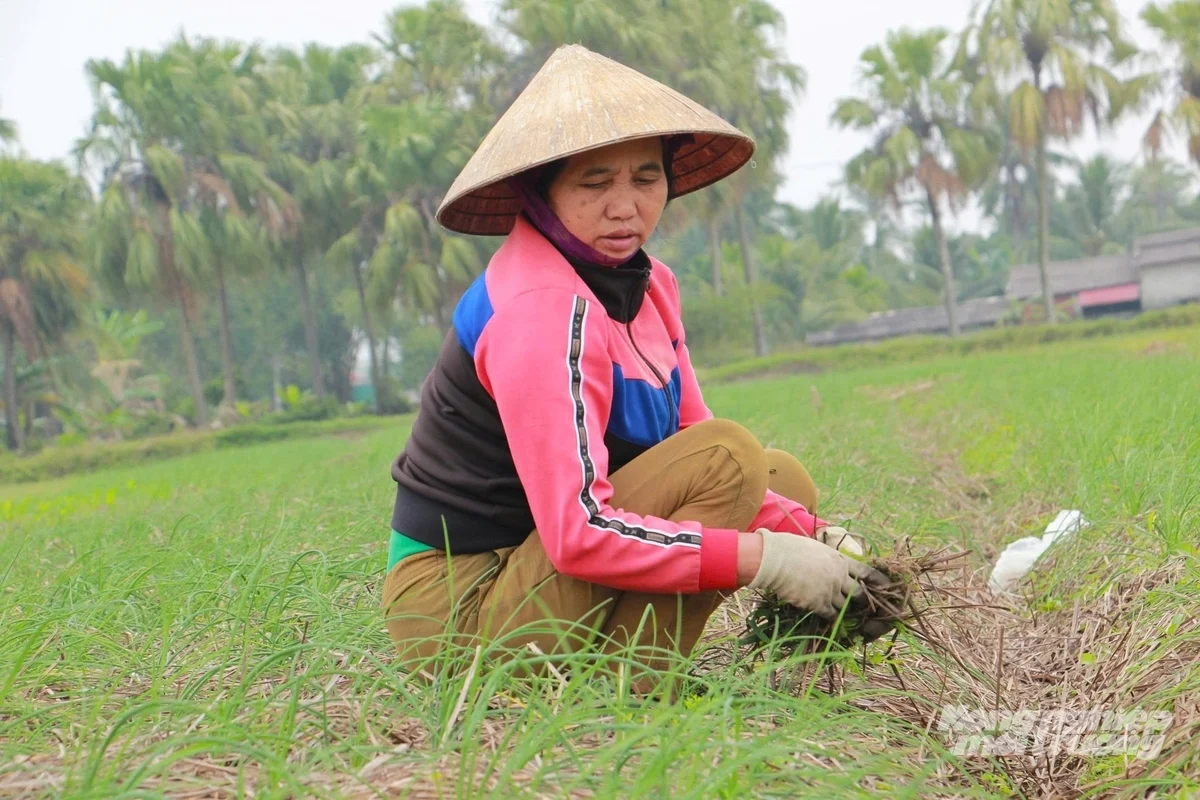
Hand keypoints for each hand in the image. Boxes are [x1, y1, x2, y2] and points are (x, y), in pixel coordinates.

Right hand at [749, 529, 889, 619]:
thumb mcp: (816, 547)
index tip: (886, 587)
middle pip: (858, 593)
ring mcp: (829, 591)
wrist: (774, 559)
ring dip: (846, 610)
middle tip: (864, 605)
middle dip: (863, 601)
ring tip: (845, 613)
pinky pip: (831, 615)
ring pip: (845, 606)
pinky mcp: (817, 603)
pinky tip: (828, 616)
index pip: (866, 572)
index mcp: (840, 560)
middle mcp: (838, 576)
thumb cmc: (790, 548)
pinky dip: (831, 617)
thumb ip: (829, 558)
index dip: (877, 581)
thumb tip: (832, 564)